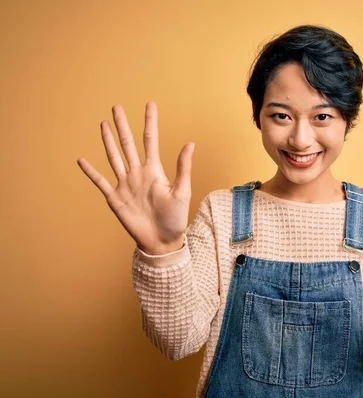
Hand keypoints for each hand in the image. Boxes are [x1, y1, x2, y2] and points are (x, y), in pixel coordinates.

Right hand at [77, 101, 194, 254]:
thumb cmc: (176, 218)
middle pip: (128, 144)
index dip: (150, 122)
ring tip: (103, 124)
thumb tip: (191, 143)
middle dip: (122, 125)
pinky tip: (82, 160)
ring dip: (108, 141)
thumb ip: (183, 167)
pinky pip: (101, 182)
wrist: (162, 240)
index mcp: (154, 171)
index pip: (150, 140)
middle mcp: (138, 174)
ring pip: (114, 157)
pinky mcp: (115, 198)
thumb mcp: (182, 191)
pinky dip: (91, 172)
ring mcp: (125, 185)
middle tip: (116, 107)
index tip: (150, 104)